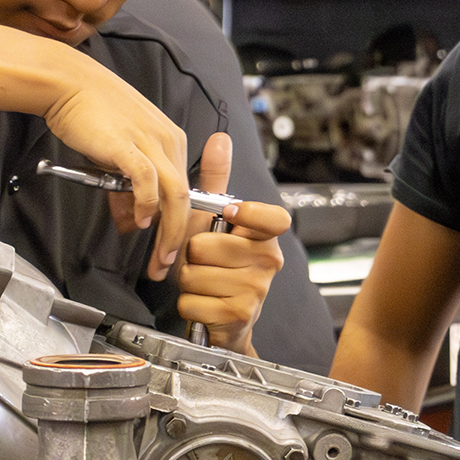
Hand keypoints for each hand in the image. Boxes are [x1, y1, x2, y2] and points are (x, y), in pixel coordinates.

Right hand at [37, 54, 191, 280]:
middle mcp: (169, 142)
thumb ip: (126, 188)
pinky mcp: (128, 144)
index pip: (185, 191)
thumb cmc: (90, 114)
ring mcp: (151, 142)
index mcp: (171, 142)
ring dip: (169, 230)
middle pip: (186, 198)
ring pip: (175, 194)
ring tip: (160, 256)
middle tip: (165, 266)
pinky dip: (147, 203)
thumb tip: (131, 220)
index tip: (168, 251)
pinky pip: (147, 179)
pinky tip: (140, 221)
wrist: (69, 83)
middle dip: (178, 238)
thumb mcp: (117, 154)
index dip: (179, 226)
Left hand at [174, 132, 289, 354]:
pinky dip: (187, 303)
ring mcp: (257, 290)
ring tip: (202, 282)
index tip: (230, 216)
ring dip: (186, 281)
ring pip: (194, 273)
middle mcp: (269, 261)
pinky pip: (191, 299)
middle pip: (205, 245)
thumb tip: (220, 138)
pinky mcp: (240, 314)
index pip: (272, 218)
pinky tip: (202, 302)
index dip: (249, 215)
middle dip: (191, 255)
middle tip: (203, 262)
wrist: (225, 321)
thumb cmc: (218, 266)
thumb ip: (215, 179)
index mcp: (267, 236)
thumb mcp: (213, 221)